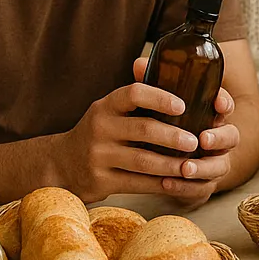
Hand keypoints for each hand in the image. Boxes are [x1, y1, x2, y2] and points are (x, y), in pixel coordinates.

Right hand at [60, 60, 237, 203]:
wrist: (63, 164)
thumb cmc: (100, 133)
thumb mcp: (109, 112)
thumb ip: (136, 100)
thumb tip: (174, 75)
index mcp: (106, 106)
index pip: (133, 93)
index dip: (160, 98)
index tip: (183, 105)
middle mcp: (100, 128)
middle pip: (144, 129)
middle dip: (173, 136)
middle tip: (195, 141)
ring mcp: (98, 156)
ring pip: (143, 160)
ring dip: (172, 164)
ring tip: (192, 164)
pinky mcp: (101, 181)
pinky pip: (137, 183)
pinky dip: (160, 184)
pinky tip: (176, 182)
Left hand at [138, 57, 240, 205]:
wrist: (155, 163)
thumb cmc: (160, 126)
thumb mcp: (156, 105)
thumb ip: (152, 84)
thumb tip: (139, 64)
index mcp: (208, 115)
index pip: (225, 106)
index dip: (224, 104)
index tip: (218, 105)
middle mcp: (216, 138)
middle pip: (231, 136)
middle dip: (219, 138)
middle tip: (203, 140)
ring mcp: (211, 163)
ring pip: (219, 166)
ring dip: (203, 168)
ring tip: (184, 168)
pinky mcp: (200, 185)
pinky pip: (200, 189)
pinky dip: (184, 188)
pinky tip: (167, 184)